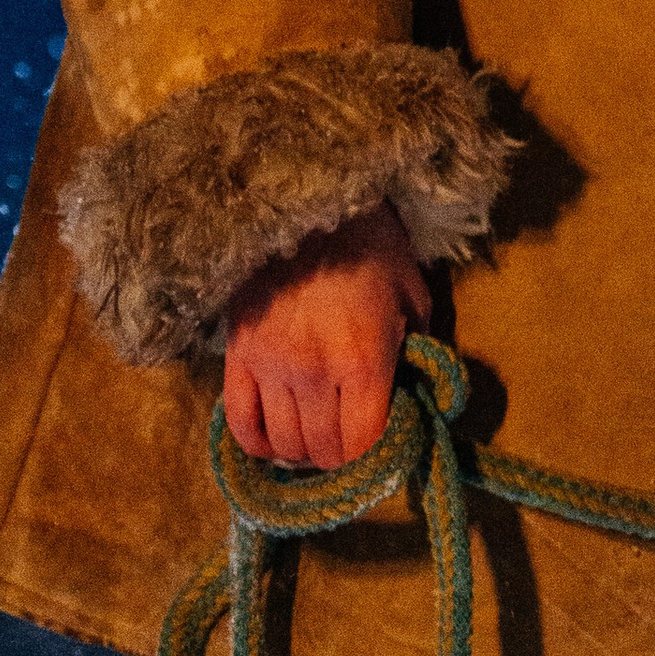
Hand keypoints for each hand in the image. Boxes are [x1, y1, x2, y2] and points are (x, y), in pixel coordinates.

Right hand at [222, 201, 428, 468]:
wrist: (306, 196)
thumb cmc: (368, 242)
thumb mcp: (410, 289)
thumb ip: (416, 344)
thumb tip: (413, 389)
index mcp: (364, 358)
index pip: (363, 444)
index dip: (372, 459)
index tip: (378, 449)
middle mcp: (315, 372)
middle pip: (323, 452)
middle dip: (339, 458)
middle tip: (346, 442)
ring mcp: (271, 367)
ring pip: (283, 444)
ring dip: (302, 452)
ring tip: (314, 438)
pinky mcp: (238, 355)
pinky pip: (240, 423)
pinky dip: (256, 443)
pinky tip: (273, 439)